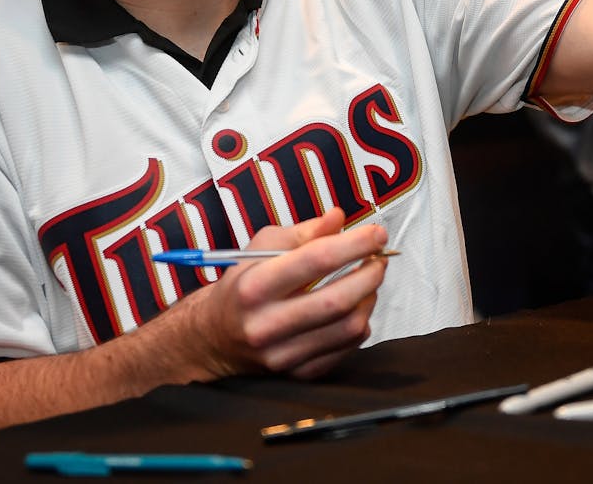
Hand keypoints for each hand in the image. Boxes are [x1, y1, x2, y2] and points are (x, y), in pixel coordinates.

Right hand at [170, 207, 388, 380]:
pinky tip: (355, 306)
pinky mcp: (298, 374)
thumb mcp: (261, 248)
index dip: (354, 244)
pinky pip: (346, 348)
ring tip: (368, 279)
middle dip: (370, 273)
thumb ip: (304, 232)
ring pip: (348, 327)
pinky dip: (360, 322)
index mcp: (254, 286)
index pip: (316, 260)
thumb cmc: (242, 286)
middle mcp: (266, 324)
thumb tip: (339, 218)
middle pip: (337, 300)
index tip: (376, 234)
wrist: (213, 338)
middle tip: (379, 257)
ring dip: (370, 298)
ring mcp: (283, 354)